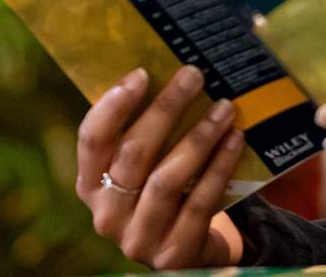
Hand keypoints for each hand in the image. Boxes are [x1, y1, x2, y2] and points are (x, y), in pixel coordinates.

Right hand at [75, 64, 246, 268]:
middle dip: (165, 109)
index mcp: (90, 186)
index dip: (113, 106)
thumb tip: (169, 73)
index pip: (91, 140)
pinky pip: (199, 203)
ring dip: (198, 137)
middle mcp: (107, 215)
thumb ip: (142, 134)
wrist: (183, 250)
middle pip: (133, 154)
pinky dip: (219, 167)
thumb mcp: (141, 169)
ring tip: (224, 107)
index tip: (142, 73)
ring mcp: (139, 238)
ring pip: (166, 179)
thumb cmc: (160, 192)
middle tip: (194, 75)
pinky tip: (235, 140)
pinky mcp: (173, 252)